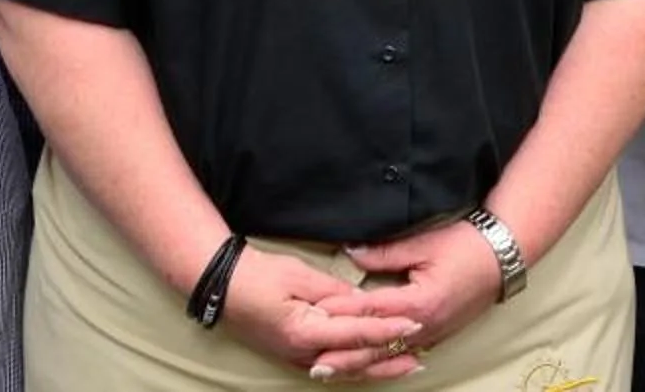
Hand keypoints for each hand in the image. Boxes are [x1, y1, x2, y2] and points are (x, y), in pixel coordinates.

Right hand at [216, 247, 423, 380]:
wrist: (223, 287)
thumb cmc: (259, 276)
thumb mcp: (300, 276)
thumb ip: (335, 292)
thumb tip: (363, 301)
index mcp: (306, 332)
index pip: (358, 333)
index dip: (388, 329)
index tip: (414, 323)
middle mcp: (304, 353)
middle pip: (357, 359)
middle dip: (390, 355)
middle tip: (421, 351)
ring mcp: (299, 358)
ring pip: (347, 368)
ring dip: (378, 367)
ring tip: (407, 365)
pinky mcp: (295, 356)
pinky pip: (334, 367)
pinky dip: (357, 367)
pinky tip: (372, 366)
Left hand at [311, 219, 500, 377]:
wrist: (503, 256)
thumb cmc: (466, 246)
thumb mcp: (424, 244)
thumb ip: (385, 252)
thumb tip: (352, 253)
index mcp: (419, 303)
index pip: (371, 310)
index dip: (341, 312)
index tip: (316, 315)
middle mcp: (424, 326)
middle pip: (377, 345)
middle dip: (345, 355)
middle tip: (316, 363)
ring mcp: (432, 334)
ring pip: (389, 355)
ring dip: (360, 363)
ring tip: (333, 370)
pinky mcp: (437, 334)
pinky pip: (404, 353)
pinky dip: (382, 361)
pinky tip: (369, 368)